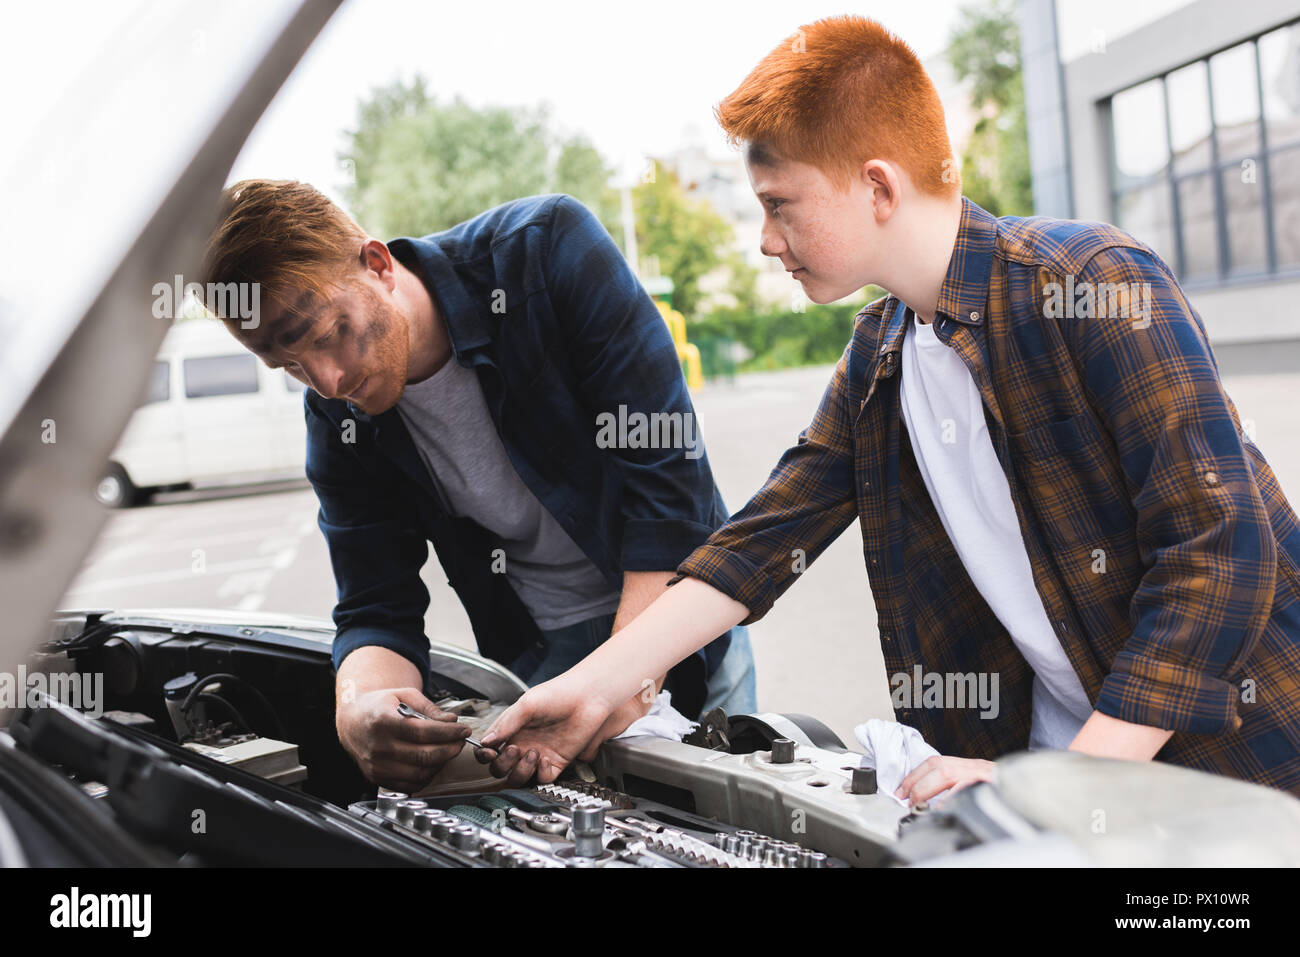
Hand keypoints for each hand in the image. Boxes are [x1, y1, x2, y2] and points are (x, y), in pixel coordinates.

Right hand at [336, 686, 470, 791]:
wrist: (352, 721)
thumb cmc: (379, 706)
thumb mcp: (404, 695)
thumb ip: (429, 708)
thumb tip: (452, 721)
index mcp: (383, 721)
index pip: (423, 732)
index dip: (449, 732)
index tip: (464, 730)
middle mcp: (378, 747)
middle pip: (424, 755)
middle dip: (450, 749)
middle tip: (460, 741)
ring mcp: (377, 766)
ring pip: (420, 773)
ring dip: (441, 764)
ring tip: (448, 751)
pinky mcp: (378, 779)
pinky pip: (410, 785)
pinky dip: (427, 776)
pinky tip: (433, 763)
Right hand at [476, 675, 614, 784]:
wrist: (588, 697)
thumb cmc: (559, 694)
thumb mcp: (527, 704)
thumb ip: (506, 724)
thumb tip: (486, 741)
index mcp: (512, 729)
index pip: (489, 749)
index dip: (485, 755)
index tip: (489, 752)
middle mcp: (523, 744)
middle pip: (500, 768)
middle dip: (503, 764)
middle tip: (515, 749)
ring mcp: (539, 754)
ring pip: (519, 777)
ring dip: (521, 771)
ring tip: (534, 753)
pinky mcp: (556, 762)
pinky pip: (542, 779)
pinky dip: (541, 773)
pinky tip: (546, 758)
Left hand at [895, 755, 995, 806]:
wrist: (1032, 786)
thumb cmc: (1000, 788)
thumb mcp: (974, 784)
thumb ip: (953, 787)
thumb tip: (925, 799)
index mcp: (966, 765)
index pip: (933, 763)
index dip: (914, 775)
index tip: (900, 790)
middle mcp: (974, 766)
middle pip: (938, 766)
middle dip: (917, 782)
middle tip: (906, 798)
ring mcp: (984, 774)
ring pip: (949, 772)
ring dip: (929, 788)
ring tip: (918, 801)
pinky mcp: (993, 783)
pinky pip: (970, 786)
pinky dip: (954, 795)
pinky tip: (943, 806)